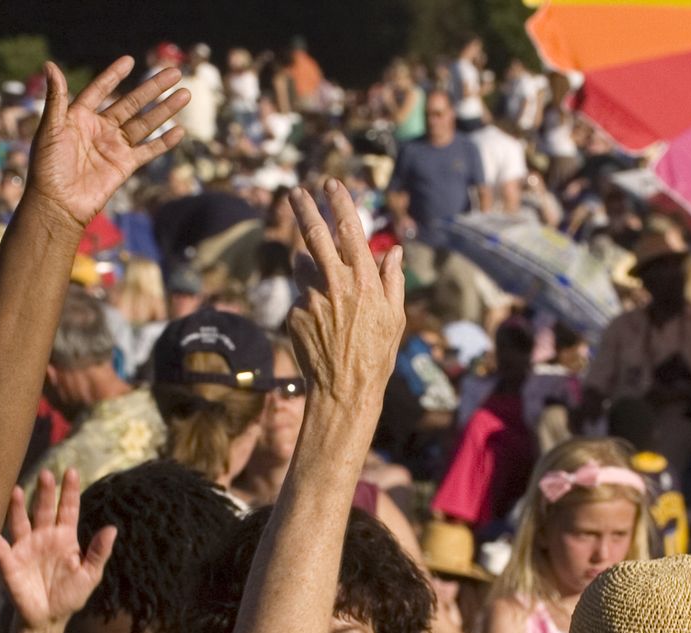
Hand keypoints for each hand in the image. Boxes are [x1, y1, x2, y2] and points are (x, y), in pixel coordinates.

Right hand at [0, 470, 115, 631]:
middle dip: (45, 492)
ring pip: (20, 522)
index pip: (68, 509)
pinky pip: (0, 548)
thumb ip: (99, 553)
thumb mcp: (89, 576)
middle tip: (46, 474)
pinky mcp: (10, 562)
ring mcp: (25, 547)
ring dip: (18, 507)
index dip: (70, 491)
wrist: (47, 619)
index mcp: (65, 537)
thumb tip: (112, 529)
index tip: (72, 472)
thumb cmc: (70, 595)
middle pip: (44, 509)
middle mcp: (43, 536)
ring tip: (16, 490)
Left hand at [25, 58, 187, 234]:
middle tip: (174, 72)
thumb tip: (50, 65)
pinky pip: (149, 151)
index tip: (130, 60)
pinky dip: (164, 142)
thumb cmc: (47, 167)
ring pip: (145, 123)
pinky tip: (179, 130)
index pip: (100, 90)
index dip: (114, 75)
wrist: (58, 204)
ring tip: (185, 94)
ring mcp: (114, 147)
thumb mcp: (49, 128)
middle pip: (131, 103)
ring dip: (165, 109)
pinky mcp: (125, 166)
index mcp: (79, 117)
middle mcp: (99, 129)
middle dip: (153, 88)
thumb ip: (56, 97)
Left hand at [285, 179, 405, 411]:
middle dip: (304, 208)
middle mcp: (335, 284)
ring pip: (303, 266)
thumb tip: (392, 250)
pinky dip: (310, 303)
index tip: (331, 184)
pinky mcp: (294, 314)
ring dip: (309, 265)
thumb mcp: (395, 317)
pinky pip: (301, 298)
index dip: (339, 203)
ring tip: (324, 288)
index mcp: (364, 281)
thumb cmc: (377, 355)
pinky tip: (321, 327)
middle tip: (296, 191)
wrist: (344, 390)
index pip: (349, 230)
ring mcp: (311, 298)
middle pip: (314, 235)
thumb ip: (391, 280)